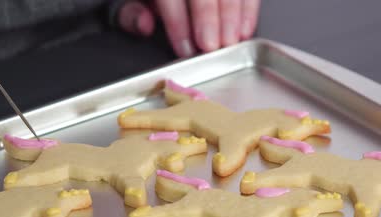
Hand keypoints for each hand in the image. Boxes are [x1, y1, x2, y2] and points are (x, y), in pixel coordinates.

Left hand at [117, 0, 260, 56]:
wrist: (184, 0)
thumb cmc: (162, 0)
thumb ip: (131, 13)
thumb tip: (144, 25)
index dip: (177, 22)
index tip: (185, 48)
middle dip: (208, 17)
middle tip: (211, 46)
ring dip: (232, 15)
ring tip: (230, 41)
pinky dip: (249, 9)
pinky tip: (244, 29)